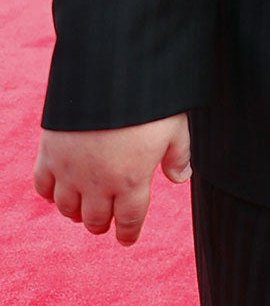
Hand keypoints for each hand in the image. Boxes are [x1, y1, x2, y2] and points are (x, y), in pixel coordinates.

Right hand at [34, 115, 190, 245]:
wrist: (110, 75)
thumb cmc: (150, 102)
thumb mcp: (175, 128)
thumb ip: (178, 155)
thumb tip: (182, 177)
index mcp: (132, 180)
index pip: (129, 219)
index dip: (128, 233)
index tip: (126, 240)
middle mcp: (99, 183)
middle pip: (95, 219)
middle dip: (101, 225)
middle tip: (104, 224)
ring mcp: (71, 171)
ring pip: (67, 208)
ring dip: (76, 214)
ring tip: (82, 212)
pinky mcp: (50, 155)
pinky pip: (42, 186)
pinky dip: (48, 195)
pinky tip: (55, 194)